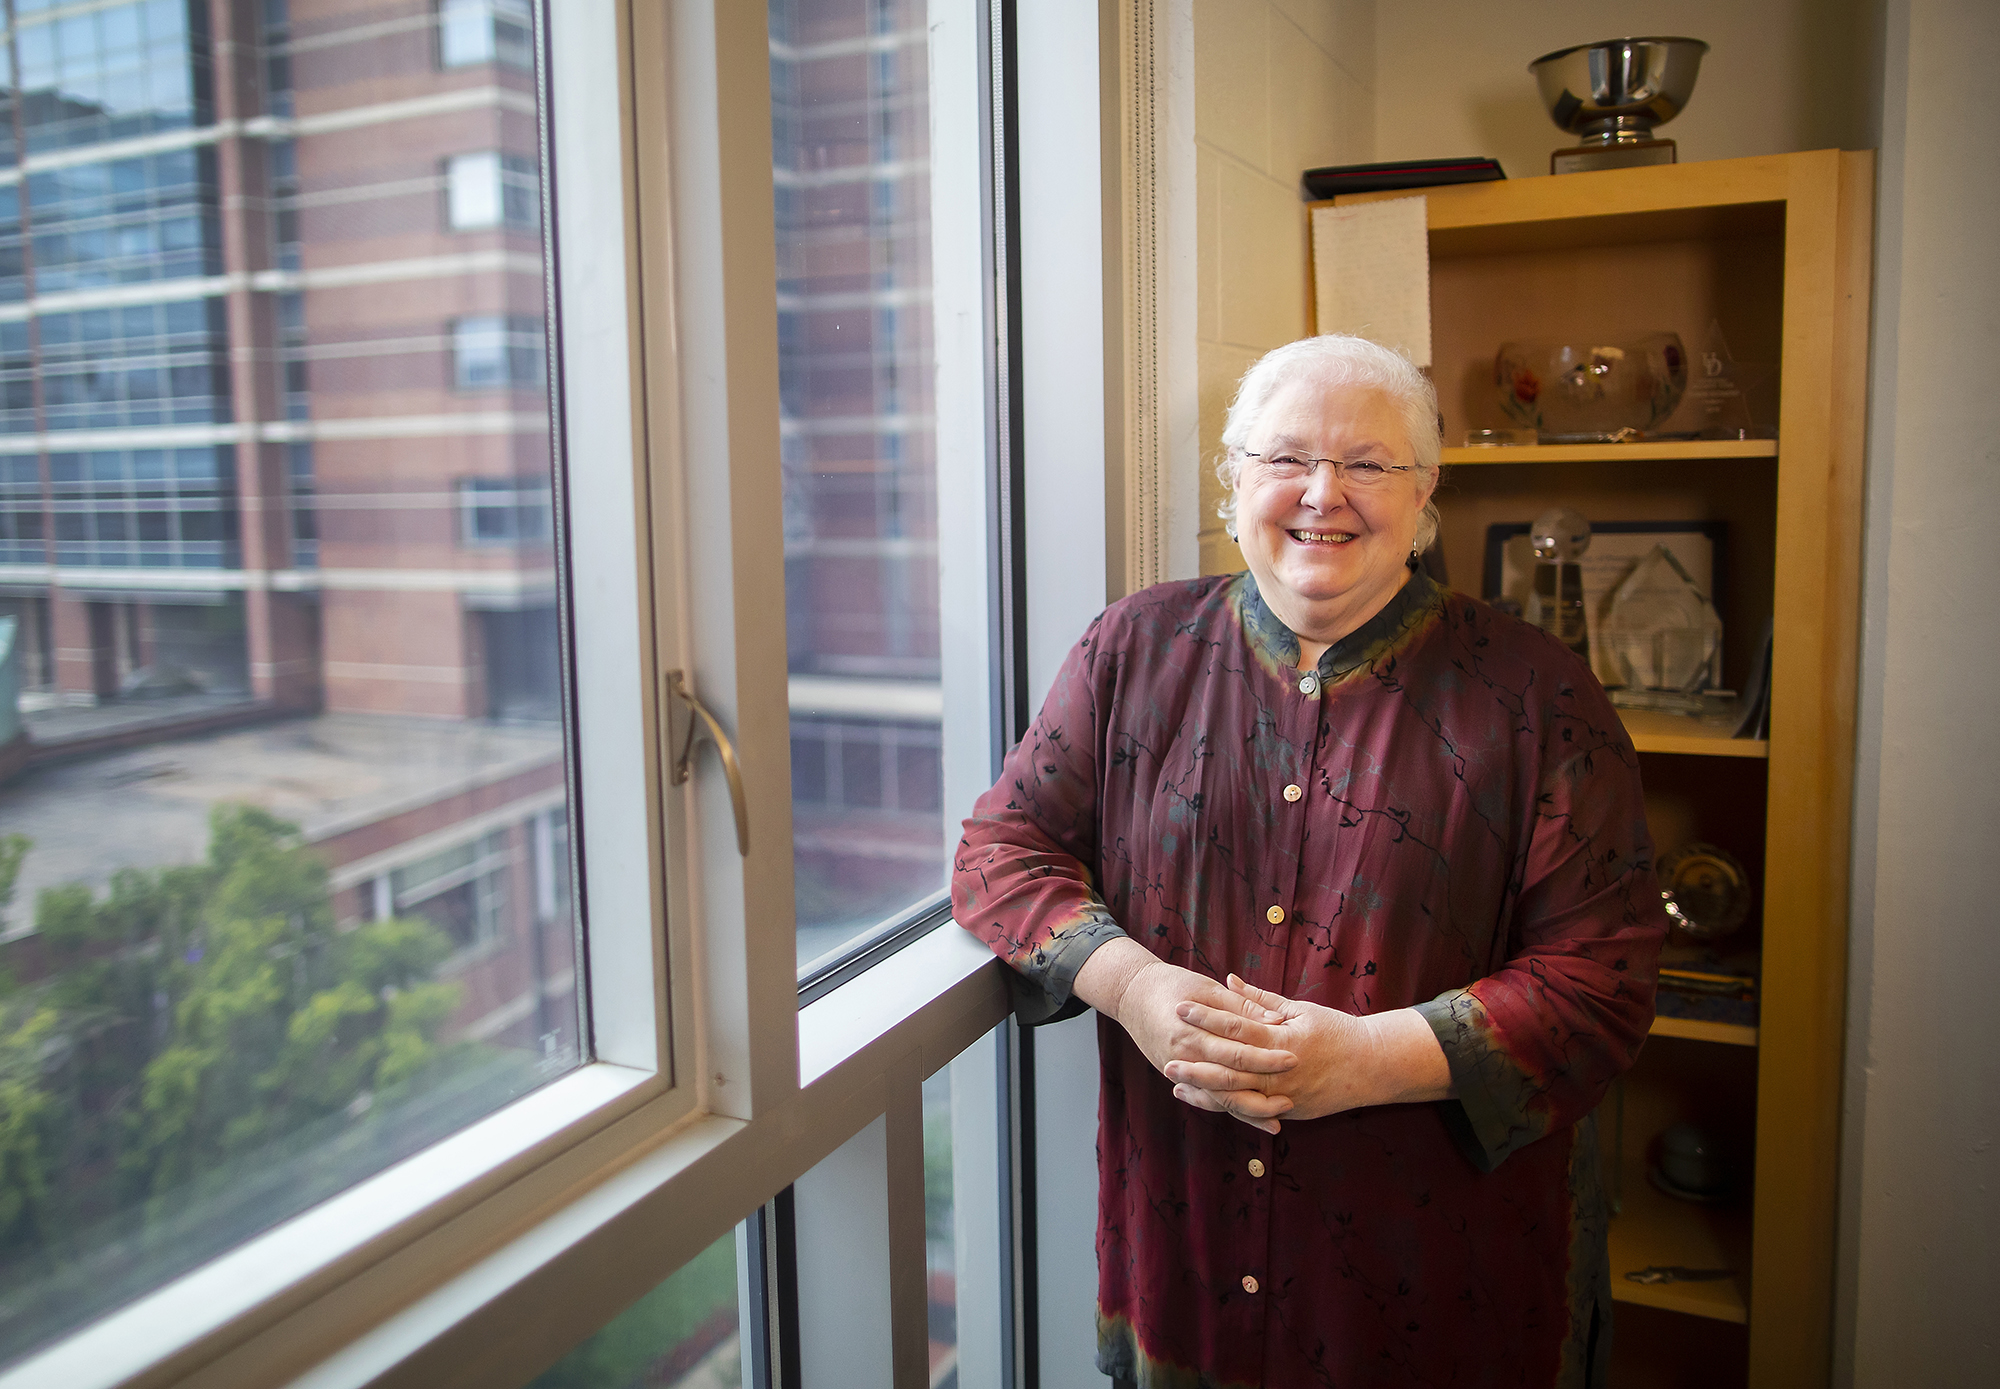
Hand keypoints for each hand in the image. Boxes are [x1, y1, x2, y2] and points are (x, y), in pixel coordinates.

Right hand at [1073, 939, 1298, 1132]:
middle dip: (1261, 1091)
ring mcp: (1178, 1070)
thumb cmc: (1171, 984)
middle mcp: (1184, 1056)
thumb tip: (1277, 1020)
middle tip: (1291, 1099)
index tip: (1294, 1059)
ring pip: (1217, 1098)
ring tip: (1276, 1121)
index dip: (1266, 1056)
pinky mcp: (1176, 1076)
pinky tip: (1249, 1118)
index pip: (1236, 1050)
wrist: (1130, 995)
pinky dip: (1227, 1109)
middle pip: (1228, 1081)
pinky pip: (1205, 1098)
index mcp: (1193, 1031)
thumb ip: (1241, 1005)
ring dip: (1246, 1111)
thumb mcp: (1206, 987)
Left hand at [1170, 975, 1453, 1127]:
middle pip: (1230, 1067)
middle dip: (1196, 1061)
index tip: (1181, 1007)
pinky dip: (1225, 1106)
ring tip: (1175, 1083)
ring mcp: (1285, 1093)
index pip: (1237, 1026)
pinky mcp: (1288, 1110)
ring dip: (1204, 1089)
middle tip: (1166, 1054)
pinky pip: (1250, 1111)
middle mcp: (1282, 1069)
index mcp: (1284, 1038)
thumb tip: (1230, 980)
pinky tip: (1203, 1101)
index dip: (1207, 1017)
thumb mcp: (1302, 1010)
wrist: (1373, 1067)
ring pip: (1236, 1095)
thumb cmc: (1337, 1032)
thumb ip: (1261, 1000)